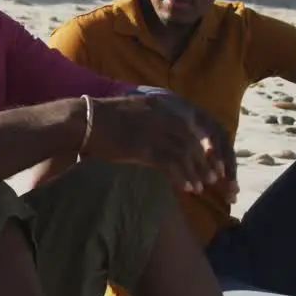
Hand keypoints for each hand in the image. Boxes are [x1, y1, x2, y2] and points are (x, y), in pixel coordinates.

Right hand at [84, 93, 237, 198]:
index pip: (192, 127)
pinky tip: (185, 188)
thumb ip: (151, 122)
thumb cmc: (102, 121)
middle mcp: (162, 117)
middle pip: (191, 142)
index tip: (211, 160)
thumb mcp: (134, 114)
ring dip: (194, 173)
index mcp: (161, 106)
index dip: (204, 146)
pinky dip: (181, 178)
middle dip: (204, 162)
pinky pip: (170, 165)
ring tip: (200, 188)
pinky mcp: (144, 148)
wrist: (83, 121)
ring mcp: (153, 132)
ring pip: (184, 155)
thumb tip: (164, 139)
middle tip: (212, 178)